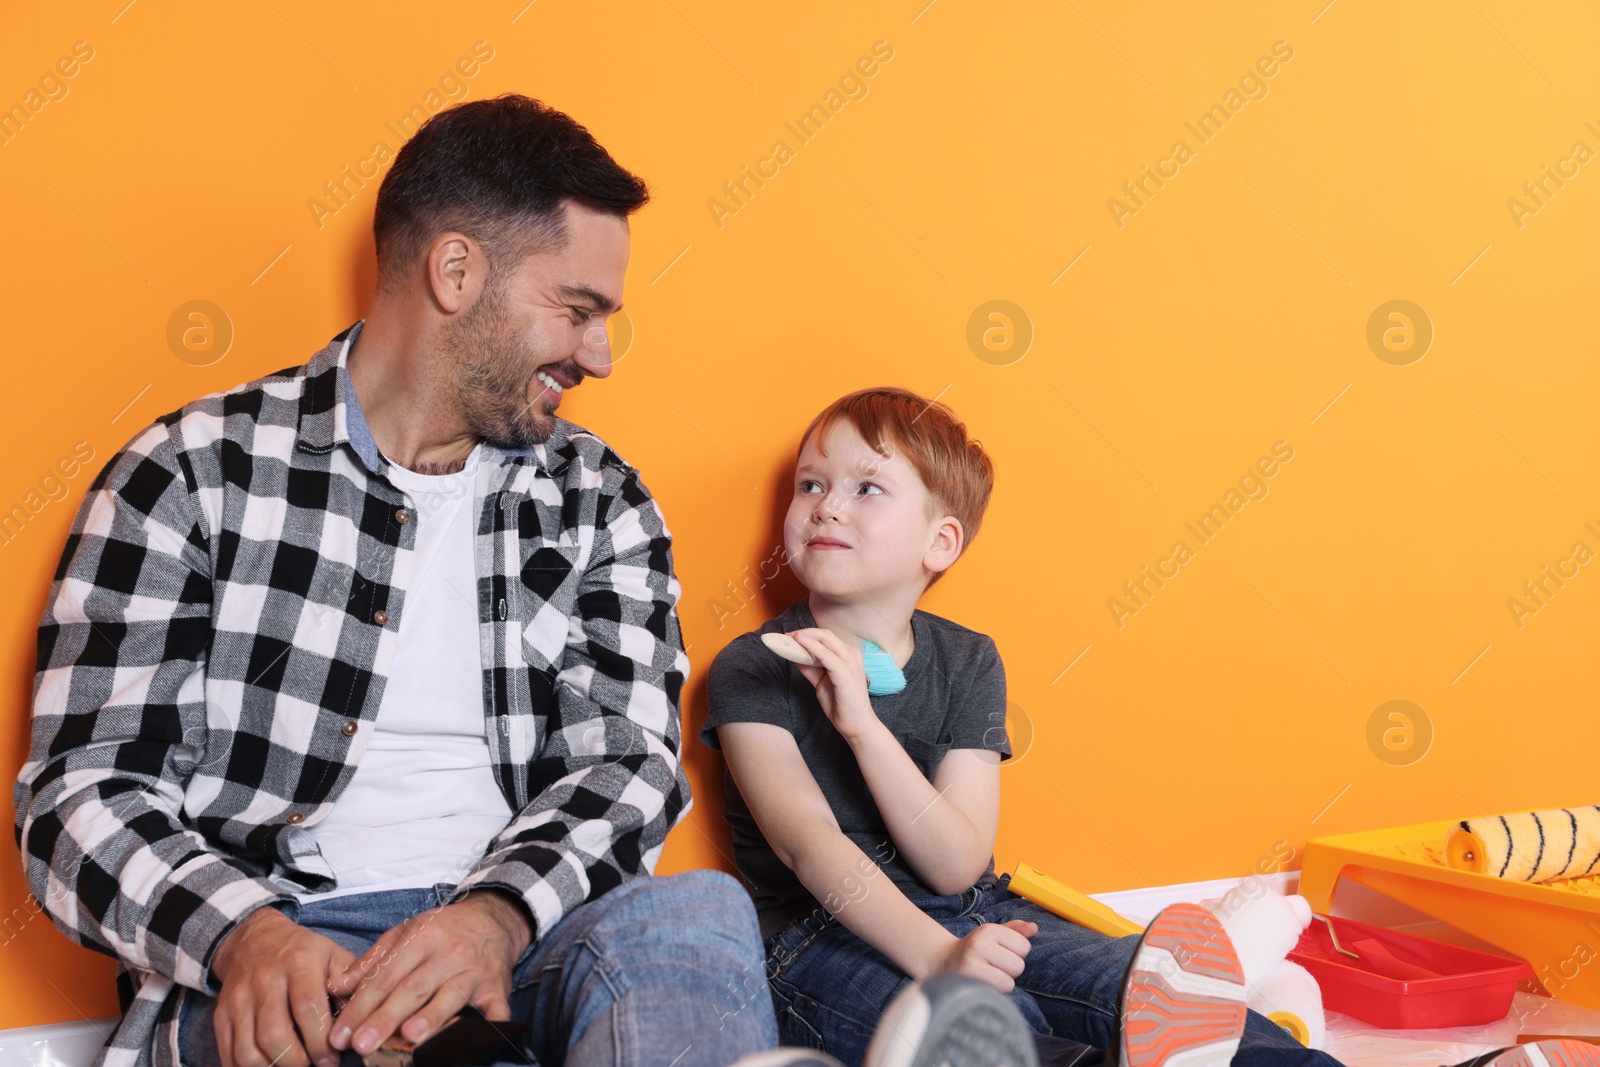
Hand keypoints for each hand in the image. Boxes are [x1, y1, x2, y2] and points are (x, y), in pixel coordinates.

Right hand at [210, 905, 358, 1066]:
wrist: (253, 938)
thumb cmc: (302, 952)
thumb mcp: (333, 955)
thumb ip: (351, 984)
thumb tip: (365, 1019)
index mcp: (298, 963)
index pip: (307, 1007)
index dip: (320, 1040)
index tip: (332, 1060)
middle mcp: (264, 980)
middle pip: (274, 1033)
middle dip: (297, 1061)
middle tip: (315, 1066)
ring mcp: (239, 998)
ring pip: (248, 1049)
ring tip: (295, 1066)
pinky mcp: (221, 1014)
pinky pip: (229, 1052)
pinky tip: (270, 1066)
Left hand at [324, 890, 531, 1057]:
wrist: (493, 918)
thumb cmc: (443, 930)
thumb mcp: (405, 933)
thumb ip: (371, 962)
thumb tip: (337, 988)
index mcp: (421, 938)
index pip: (385, 976)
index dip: (361, 1006)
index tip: (341, 1034)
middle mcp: (449, 953)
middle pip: (414, 989)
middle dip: (385, 1018)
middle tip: (361, 1044)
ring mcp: (475, 971)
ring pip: (450, 996)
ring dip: (430, 1018)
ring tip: (408, 1037)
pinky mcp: (497, 987)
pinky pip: (496, 1007)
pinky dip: (491, 1024)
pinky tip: (479, 1039)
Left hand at [788, 628, 879, 742]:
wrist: (857, 724)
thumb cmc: (842, 705)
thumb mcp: (822, 682)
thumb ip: (811, 668)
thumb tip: (795, 656)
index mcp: (848, 656)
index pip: (826, 637)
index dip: (807, 634)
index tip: (789, 637)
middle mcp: (851, 655)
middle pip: (825, 635)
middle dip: (803, 633)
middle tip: (785, 636)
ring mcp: (850, 662)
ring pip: (825, 640)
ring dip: (805, 637)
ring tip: (788, 638)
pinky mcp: (845, 672)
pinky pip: (825, 655)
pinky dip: (811, 646)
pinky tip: (799, 643)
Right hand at [932, 920, 1035, 993]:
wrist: (943, 962)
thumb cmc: (975, 950)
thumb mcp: (992, 935)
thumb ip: (1015, 931)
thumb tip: (1034, 928)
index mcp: (988, 930)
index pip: (1024, 946)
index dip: (1016, 954)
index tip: (1000, 954)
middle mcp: (979, 943)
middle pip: (1019, 965)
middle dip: (1010, 970)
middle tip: (993, 967)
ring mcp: (971, 962)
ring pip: (1009, 981)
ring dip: (1002, 982)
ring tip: (988, 976)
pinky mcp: (967, 981)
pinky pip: (997, 991)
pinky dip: (995, 992)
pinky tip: (983, 984)